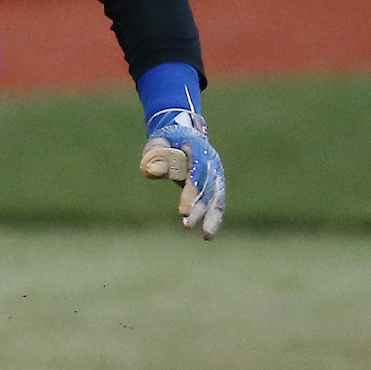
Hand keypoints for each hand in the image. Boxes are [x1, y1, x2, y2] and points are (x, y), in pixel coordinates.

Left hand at [140, 109, 225, 238]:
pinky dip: (214, 217)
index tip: (183, 211)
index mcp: (198, 150)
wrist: (182, 133)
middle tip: (187, 225)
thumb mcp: (156, 144)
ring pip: (217, 197)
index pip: (197, 174)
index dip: (191, 193)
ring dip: (212, 217)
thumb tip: (153, 171)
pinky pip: (217, 201)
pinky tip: (209, 234)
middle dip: (199, 208)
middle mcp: (211, 163)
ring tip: (207, 236)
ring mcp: (216, 173)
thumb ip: (155, 156)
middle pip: (209, 188)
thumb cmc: (165, 140)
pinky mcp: (216, 184)